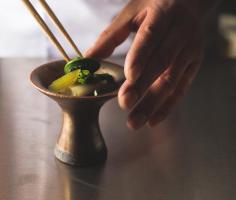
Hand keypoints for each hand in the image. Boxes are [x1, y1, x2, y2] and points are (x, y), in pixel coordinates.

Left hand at [86, 0, 215, 129]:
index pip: (151, 36)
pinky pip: (181, 89)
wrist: (190, 4)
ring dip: (153, 103)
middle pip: (162, 62)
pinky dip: (167, 106)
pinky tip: (152, 120)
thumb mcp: (132, 13)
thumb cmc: (155, 7)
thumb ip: (111, 35)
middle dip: (143, 85)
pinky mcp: (193, 65)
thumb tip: (88, 58)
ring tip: (134, 121)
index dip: (140, 57)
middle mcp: (181, 33)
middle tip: (124, 103)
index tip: (128, 76)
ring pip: (172, 80)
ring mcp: (190, 51)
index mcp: (163, 15)